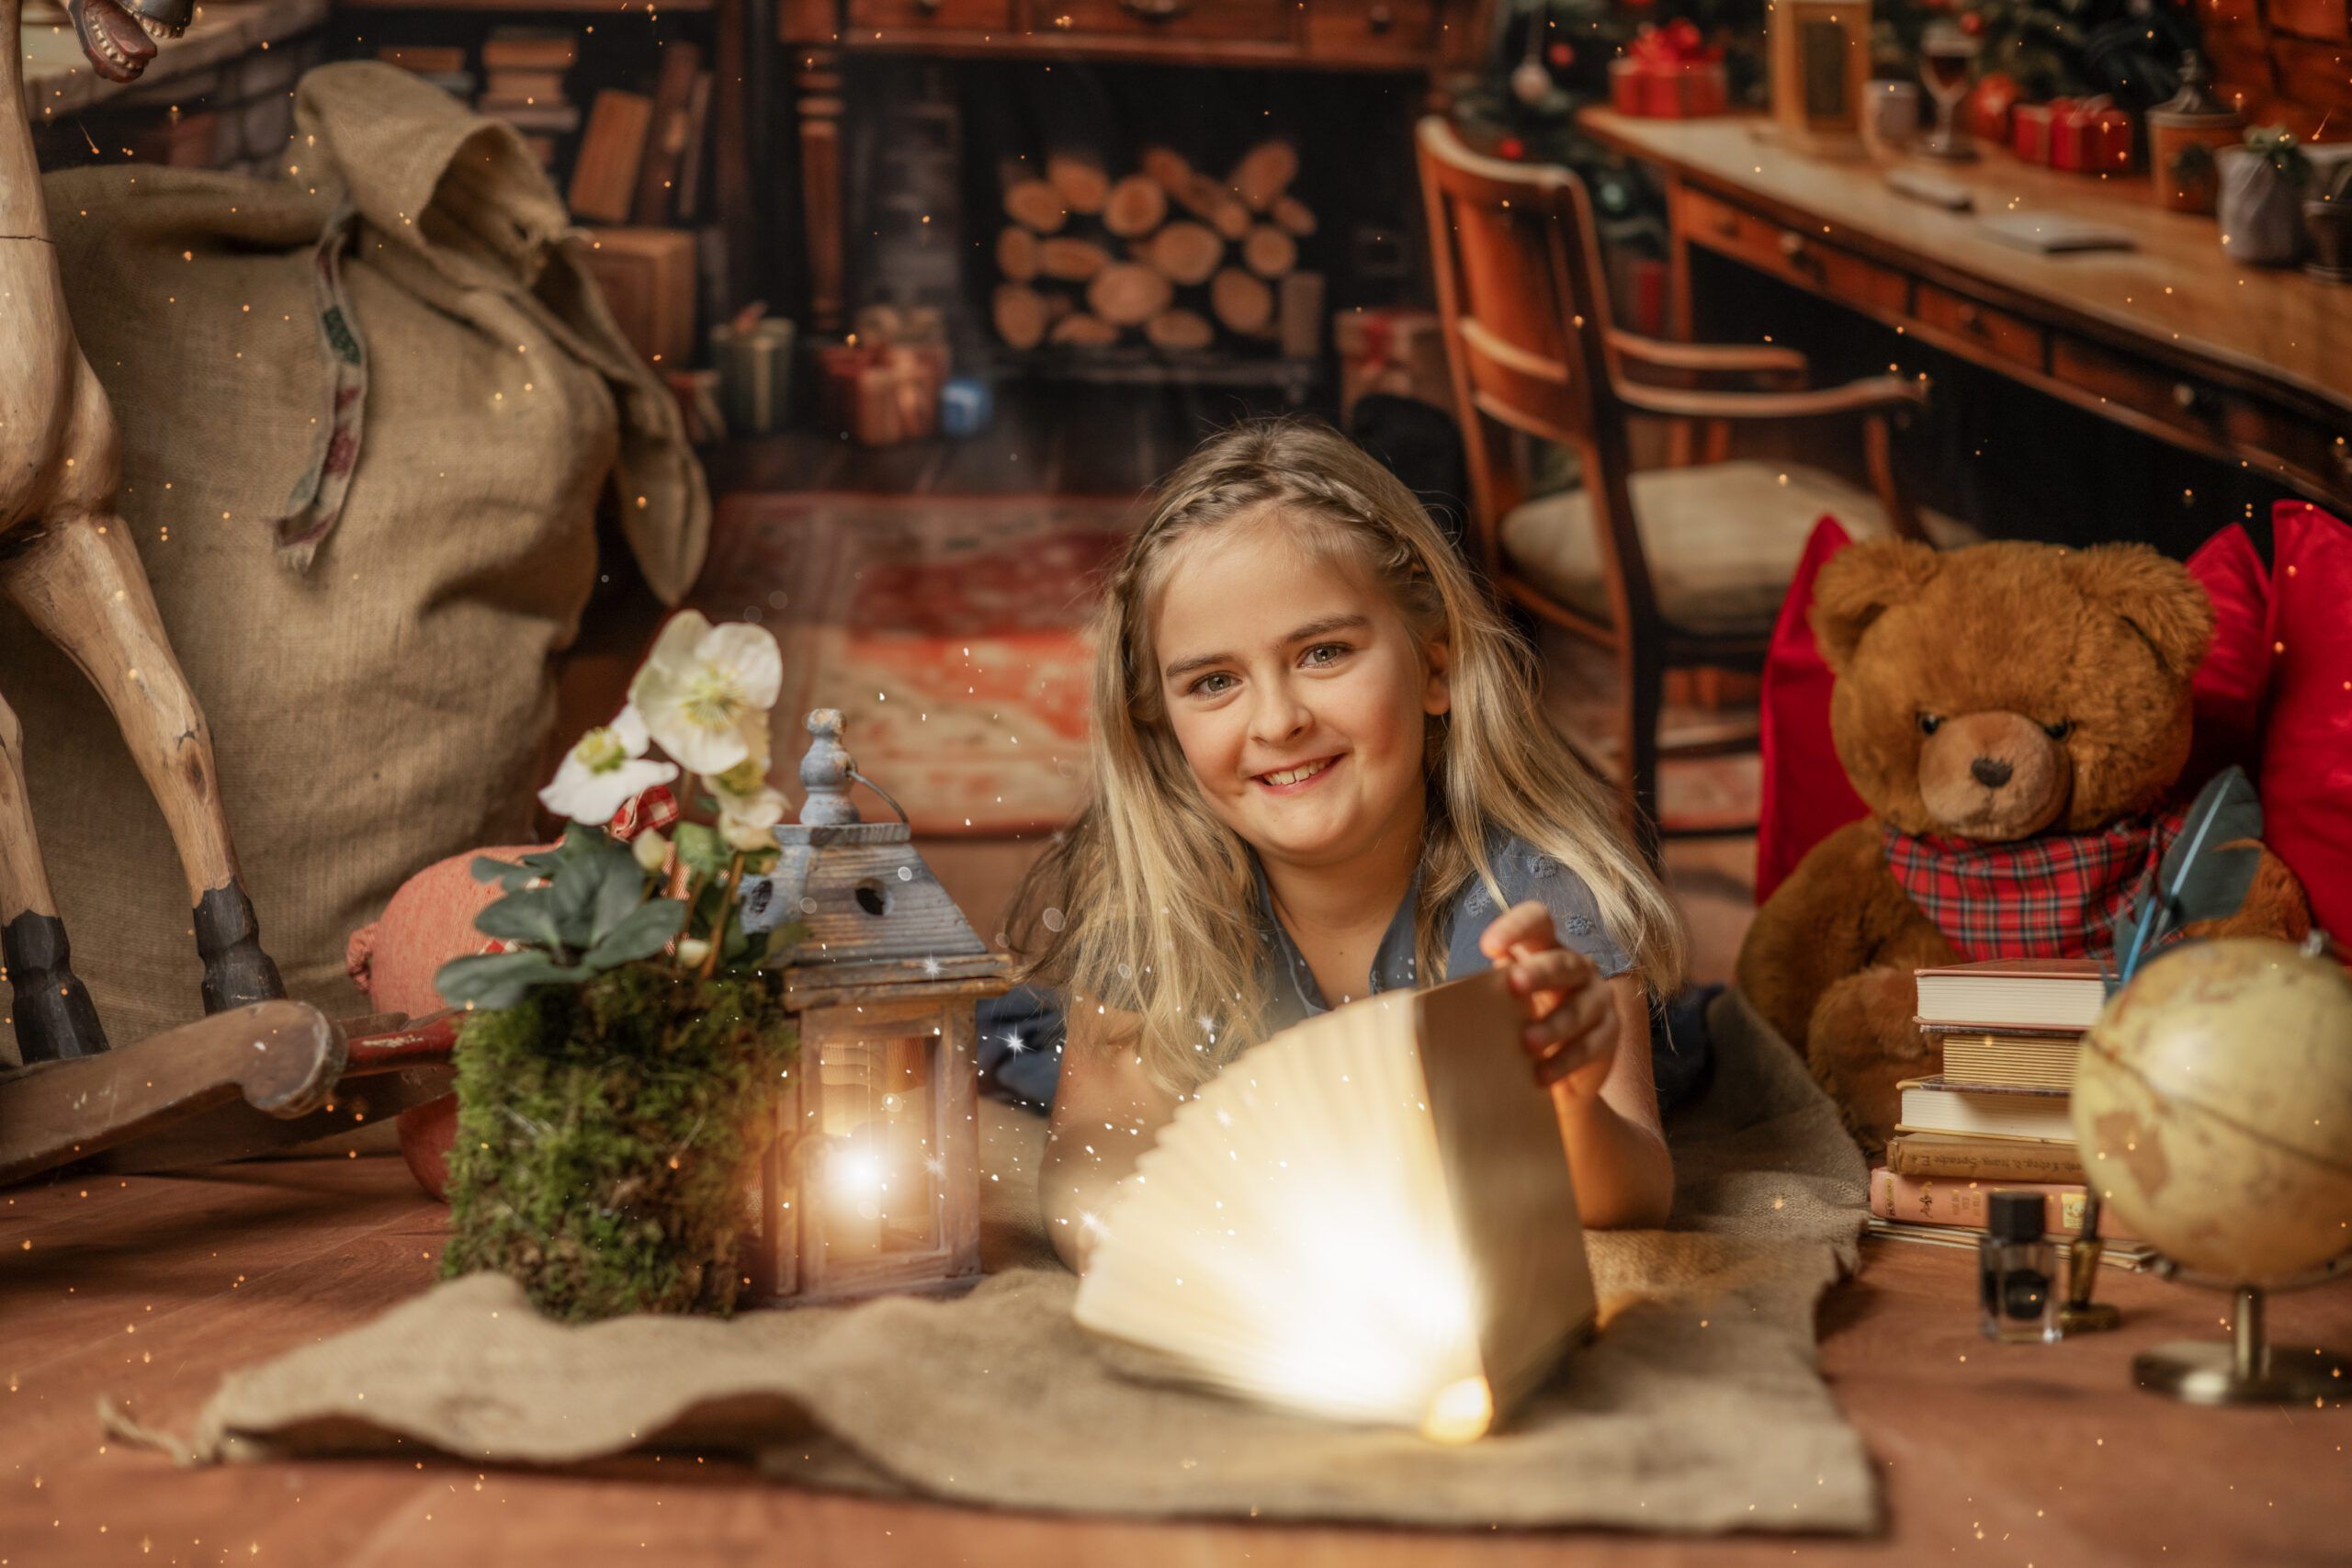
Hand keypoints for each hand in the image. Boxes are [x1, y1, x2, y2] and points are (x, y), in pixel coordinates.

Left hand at [1479, 899, 1615, 1097]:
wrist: (1555, 1078)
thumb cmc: (1514, 1028)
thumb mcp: (1497, 1005)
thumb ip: (1479, 993)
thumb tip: (1415, 1003)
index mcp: (1544, 949)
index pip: (1538, 920)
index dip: (1515, 927)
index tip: (1486, 946)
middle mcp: (1577, 967)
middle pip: (1563, 960)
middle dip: (1539, 972)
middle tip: (1513, 986)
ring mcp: (1598, 998)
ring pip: (1581, 1005)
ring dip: (1554, 1024)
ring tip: (1526, 1043)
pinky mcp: (1609, 1033)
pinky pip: (1592, 1044)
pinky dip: (1565, 1060)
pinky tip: (1541, 1076)